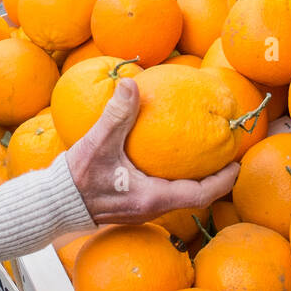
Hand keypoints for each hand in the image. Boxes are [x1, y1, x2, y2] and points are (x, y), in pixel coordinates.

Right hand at [65, 78, 237, 223]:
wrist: (53, 203)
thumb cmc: (77, 178)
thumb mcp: (98, 143)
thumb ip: (117, 114)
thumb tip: (132, 82)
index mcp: (152, 198)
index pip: (200, 194)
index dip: (223, 180)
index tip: (237, 165)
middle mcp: (151, 208)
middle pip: (194, 196)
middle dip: (213, 178)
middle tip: (227, 156)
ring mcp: (141, 209)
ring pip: (178, 195)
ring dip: (194, 178)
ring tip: (203, 154)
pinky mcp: (131, 204)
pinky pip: (162, 192)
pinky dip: (173, 177)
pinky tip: (166, 157)